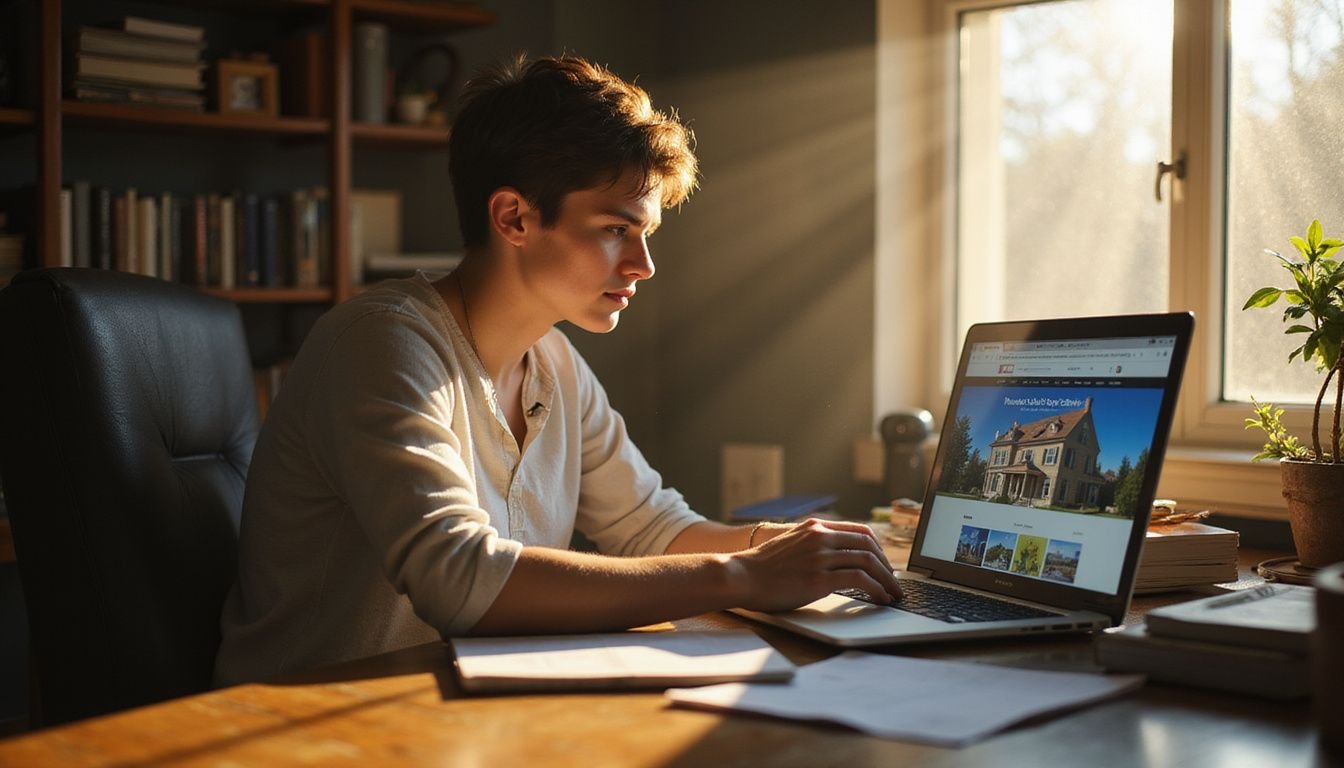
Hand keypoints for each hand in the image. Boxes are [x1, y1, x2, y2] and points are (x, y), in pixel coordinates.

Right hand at [730, 518, 901, 612]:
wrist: (740, 575)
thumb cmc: (761, 568)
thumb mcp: (790, 545)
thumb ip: (813, 546)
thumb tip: (836, 560)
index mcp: (815, 527)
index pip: (860, 531)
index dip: (878, 548)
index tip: (885, 563)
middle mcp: (821, 537)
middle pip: (869, 545)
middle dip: (888, 566)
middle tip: (894, 582)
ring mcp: (821, 556)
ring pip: (869, 562)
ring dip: (887, 580)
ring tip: (893, 594)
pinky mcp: (820, 578)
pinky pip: (860, 579)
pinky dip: (877, 589)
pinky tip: (881, 599)